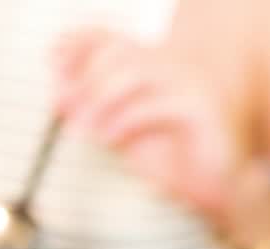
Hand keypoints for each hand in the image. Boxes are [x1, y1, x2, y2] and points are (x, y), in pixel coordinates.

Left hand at [53, 29, 241, 226]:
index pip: (112, 38)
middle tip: (64, 105)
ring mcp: (192, 83)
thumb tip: (59, 94)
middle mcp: (175, 67)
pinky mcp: (203, 108)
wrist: (217, 190)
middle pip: (119, 50)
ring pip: (135, 70)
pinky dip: (125, 121)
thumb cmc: (173, 162)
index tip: (52, 60)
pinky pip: (155, 104)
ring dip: (100, 99)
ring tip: (88, 130)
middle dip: (84, 77)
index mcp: (156, 67)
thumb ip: (94, 112)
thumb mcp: (122, 133)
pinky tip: (113, 139)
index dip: (79, 43)